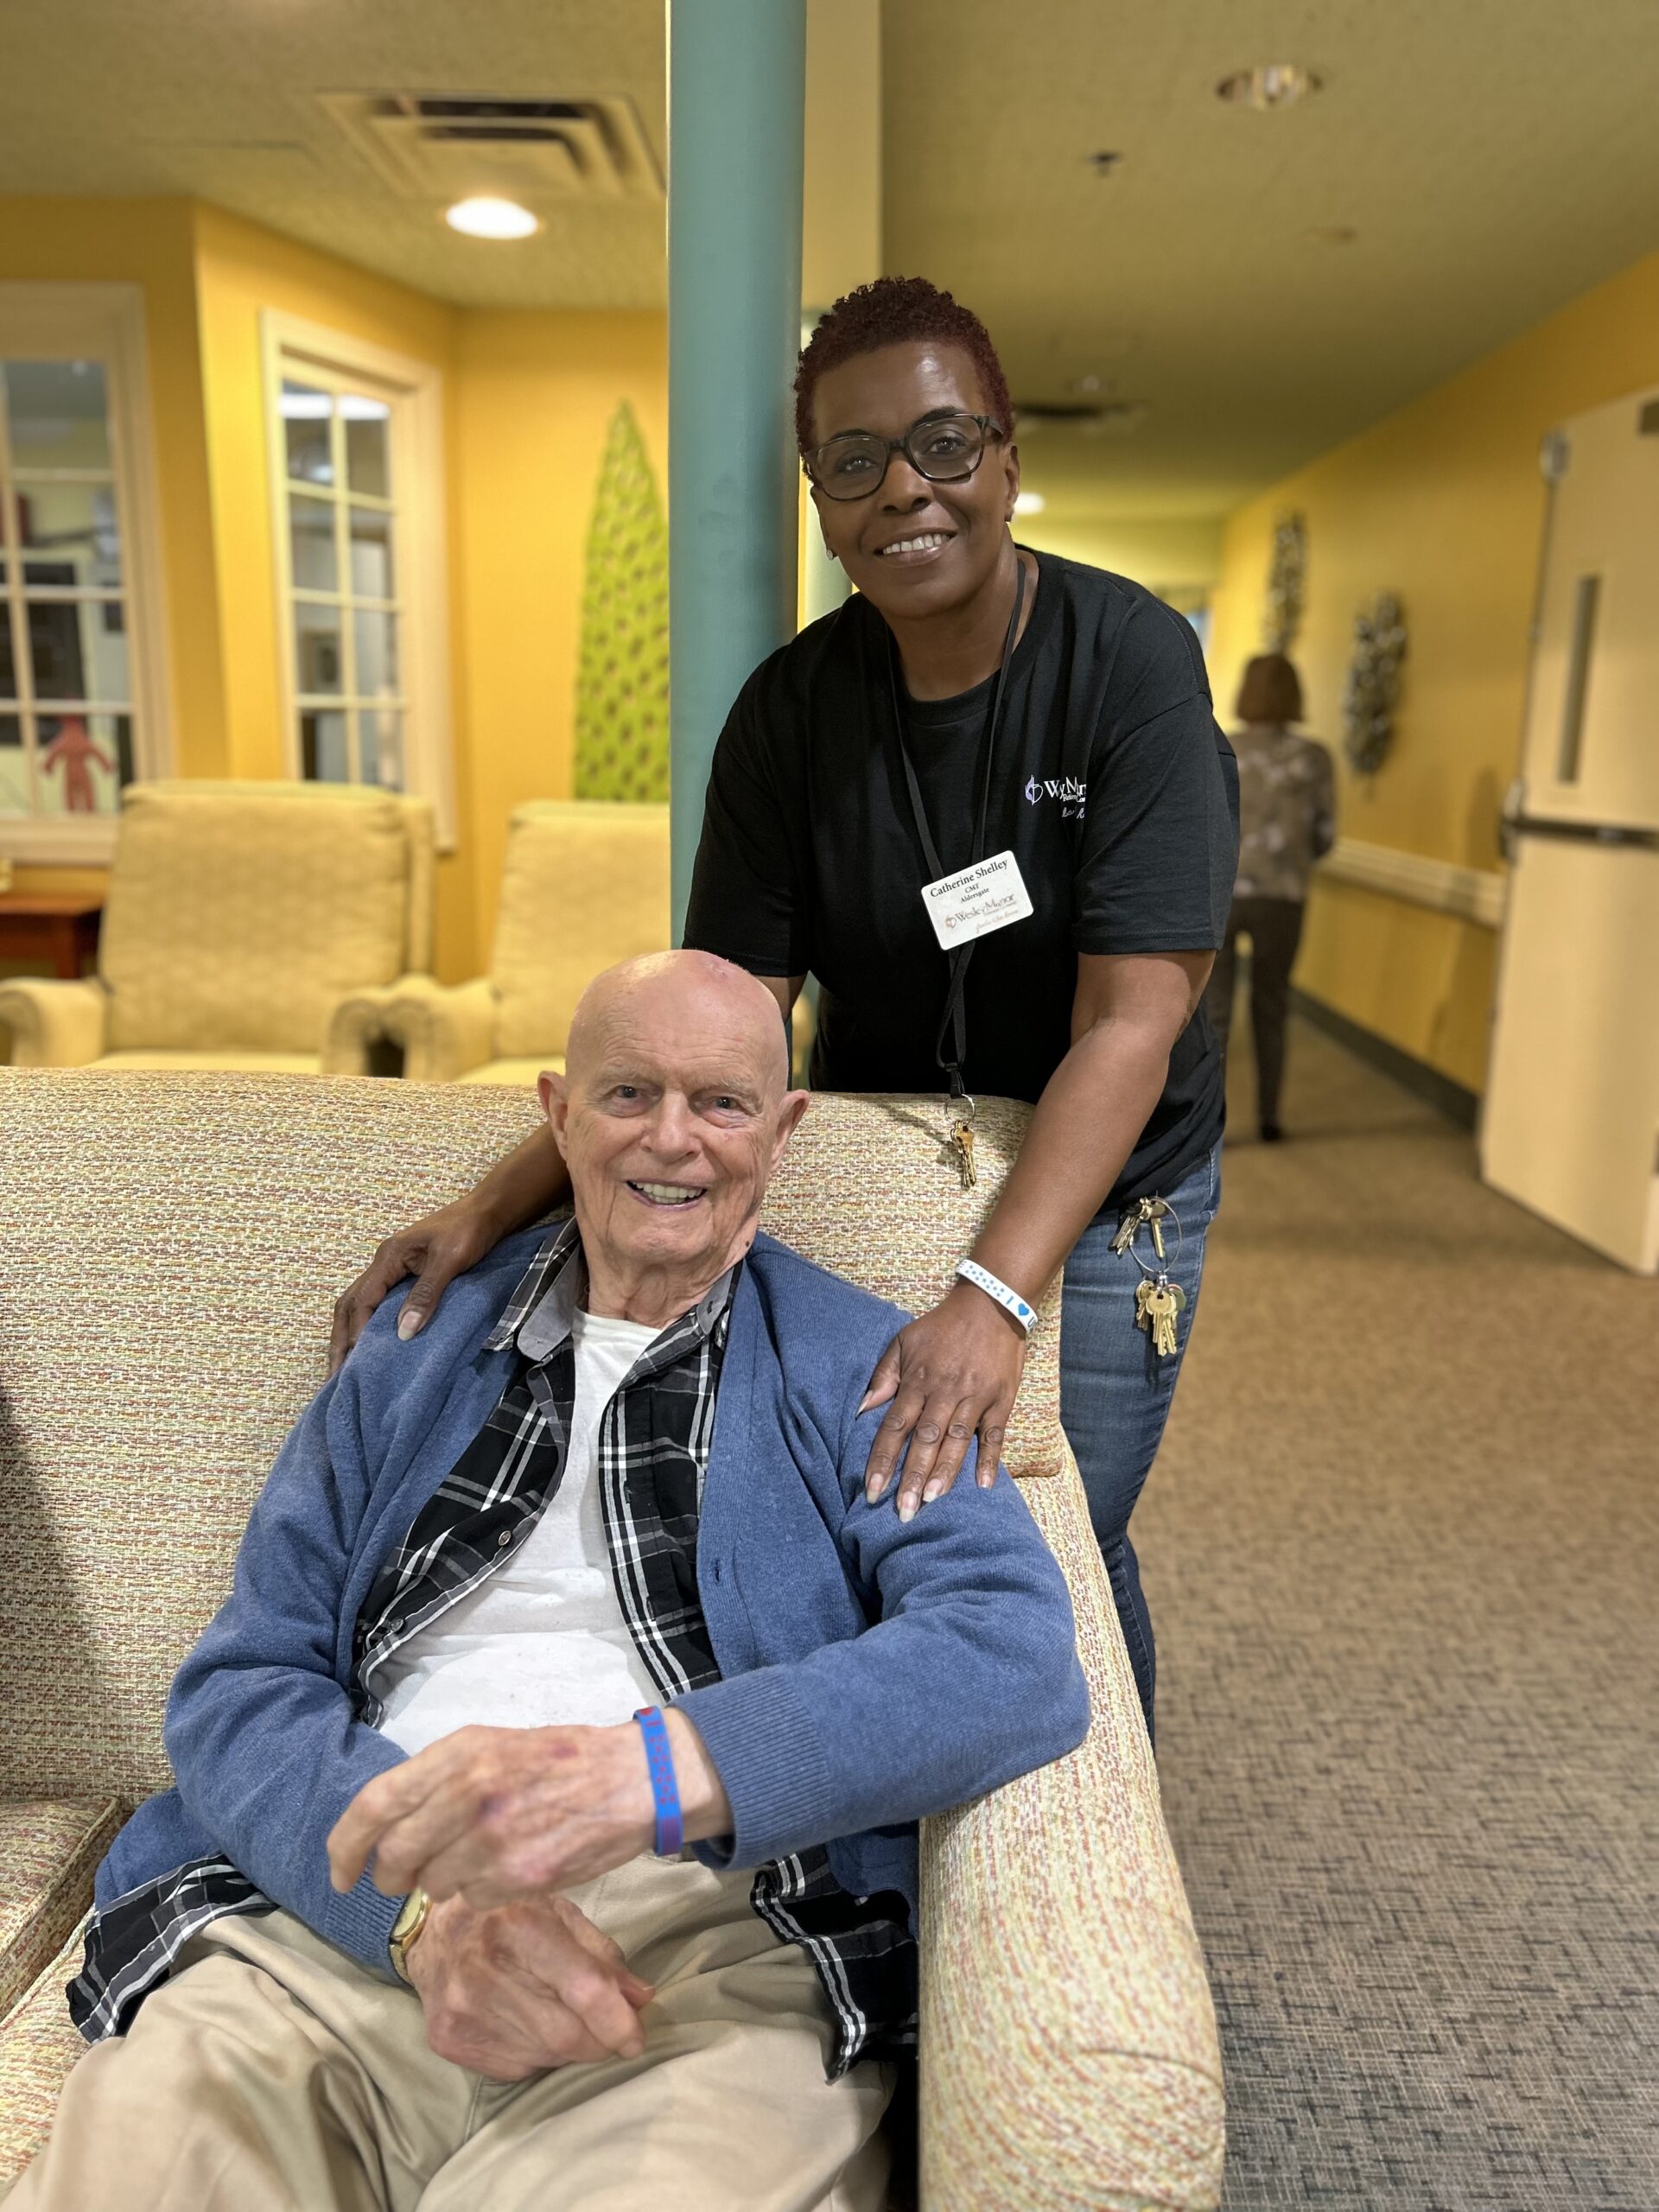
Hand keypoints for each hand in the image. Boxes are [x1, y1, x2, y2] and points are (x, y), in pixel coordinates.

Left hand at [327, 1714, 731, 1912]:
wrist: (632, 1779)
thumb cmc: (558, 1761)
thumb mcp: (491, 1747)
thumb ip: (438, 1779)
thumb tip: (387, 1825)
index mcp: (457, 1752)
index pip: (374, 1805)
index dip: (345, 1846)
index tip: (341, 1874)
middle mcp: (468, 1792)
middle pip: (395, 1856)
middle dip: (389, 1877)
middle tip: (403, 1879)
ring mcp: (493, 1837)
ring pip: (432, 1884)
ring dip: (440, 1883)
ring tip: (472, 1862)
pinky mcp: (519, 1876)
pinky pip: (471, 1901)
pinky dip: (478, 1894)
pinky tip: (504, 1871)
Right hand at [328, 1197, 501, 1373]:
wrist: (488, 1211)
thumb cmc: (469, 1230)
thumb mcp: (449, 1261)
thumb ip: (426, 1294)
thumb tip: (402, 1333)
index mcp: (388, 1258)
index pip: (361, 1301)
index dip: (356, 1333)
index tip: (355, 1363)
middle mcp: (383, 1264)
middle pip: (350, 1305)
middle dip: (340, 1340)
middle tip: (333, 1376)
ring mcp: (393, 1269)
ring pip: (359, 1304)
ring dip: (349, 1334)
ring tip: (344, 1368)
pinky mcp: (406, 1275)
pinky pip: (378, 1303)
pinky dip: (368, 1326)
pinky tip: (372, 1346)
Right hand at [407, 1890, 653, 2079]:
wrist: (430, 1931)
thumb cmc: (506, 1914)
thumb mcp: (558, 1911)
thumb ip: (601, 1954)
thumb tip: (642, 1998)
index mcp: (519, 1924)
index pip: (582, 1988)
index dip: (618, 2020)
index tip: (636, 2038)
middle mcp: (485, 1969)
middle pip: (564, 2033)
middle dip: (599, 2042)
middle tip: (613, 2036)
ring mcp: (461, 2009)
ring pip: (543, 2055)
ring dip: (570, 2049)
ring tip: (569, 2022)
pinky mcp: (447, 2039)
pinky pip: (514, 2067)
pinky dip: (537, 2055)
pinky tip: (532, 2027)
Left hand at [860, 1279, 1026, 1516]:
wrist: (990, 1304)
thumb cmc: (941, 1327)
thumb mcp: (904, 1342)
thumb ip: (883, 1377)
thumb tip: (862, 1410)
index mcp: (917, 1380)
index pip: (895, 1427)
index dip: (882, 1460)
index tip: (871, 1491)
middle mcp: (944, 1391)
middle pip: (924, 1440)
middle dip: (912, 1477)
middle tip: (902, 1511)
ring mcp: (974, 1396)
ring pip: (956, 1440)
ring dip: (944, 1472)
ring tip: (932, 1501)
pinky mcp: (1001, 1399)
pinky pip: (994, 1433)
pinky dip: (989, 1459)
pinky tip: (982, 1485)